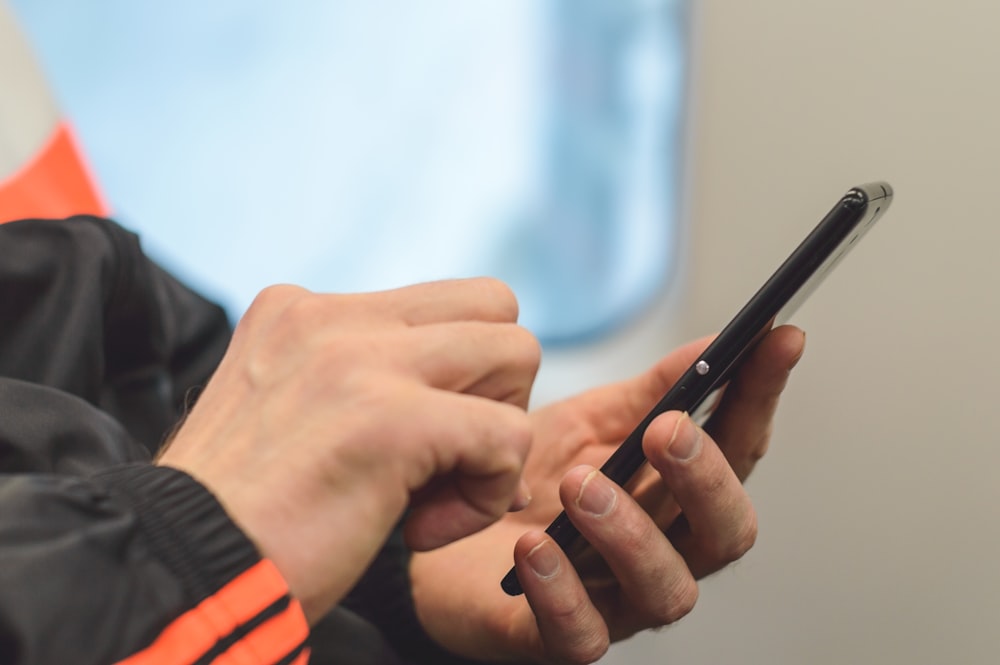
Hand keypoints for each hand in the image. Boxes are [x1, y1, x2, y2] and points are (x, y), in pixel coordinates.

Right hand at [157, 278, 540, 621]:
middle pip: (494, 308)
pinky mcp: (390, 417)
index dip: (458, 377)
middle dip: (495, 390)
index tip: (418, 445)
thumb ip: (367, 386)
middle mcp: (333, 317)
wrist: (176, 572)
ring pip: (517, 352)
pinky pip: (509, 436)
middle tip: (444, 459)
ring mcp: (360, 359)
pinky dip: (485, 496)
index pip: (443, 304)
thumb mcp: (291, 417)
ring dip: (498, 436)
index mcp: (306, 311)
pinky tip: (419, 531)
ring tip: (431, 495)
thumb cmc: (244, 518)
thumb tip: (480, 415)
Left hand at [409, 325, 805, 662]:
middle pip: (725, 532)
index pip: (738, 448)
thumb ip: (651, 391)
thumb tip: (713, 342)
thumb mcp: (589, 423)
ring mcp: (615, 601)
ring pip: (665, 590)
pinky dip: (561, 592)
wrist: (446, 525)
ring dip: (631, 533)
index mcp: (675, 494)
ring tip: (580, 484)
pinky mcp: (556, 638)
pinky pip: (579, 635)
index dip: (761, 397)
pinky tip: (533, 550)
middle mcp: (662, 551)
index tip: (777, 340)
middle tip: (667, 431)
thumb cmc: (529, 481)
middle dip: (706, 479)